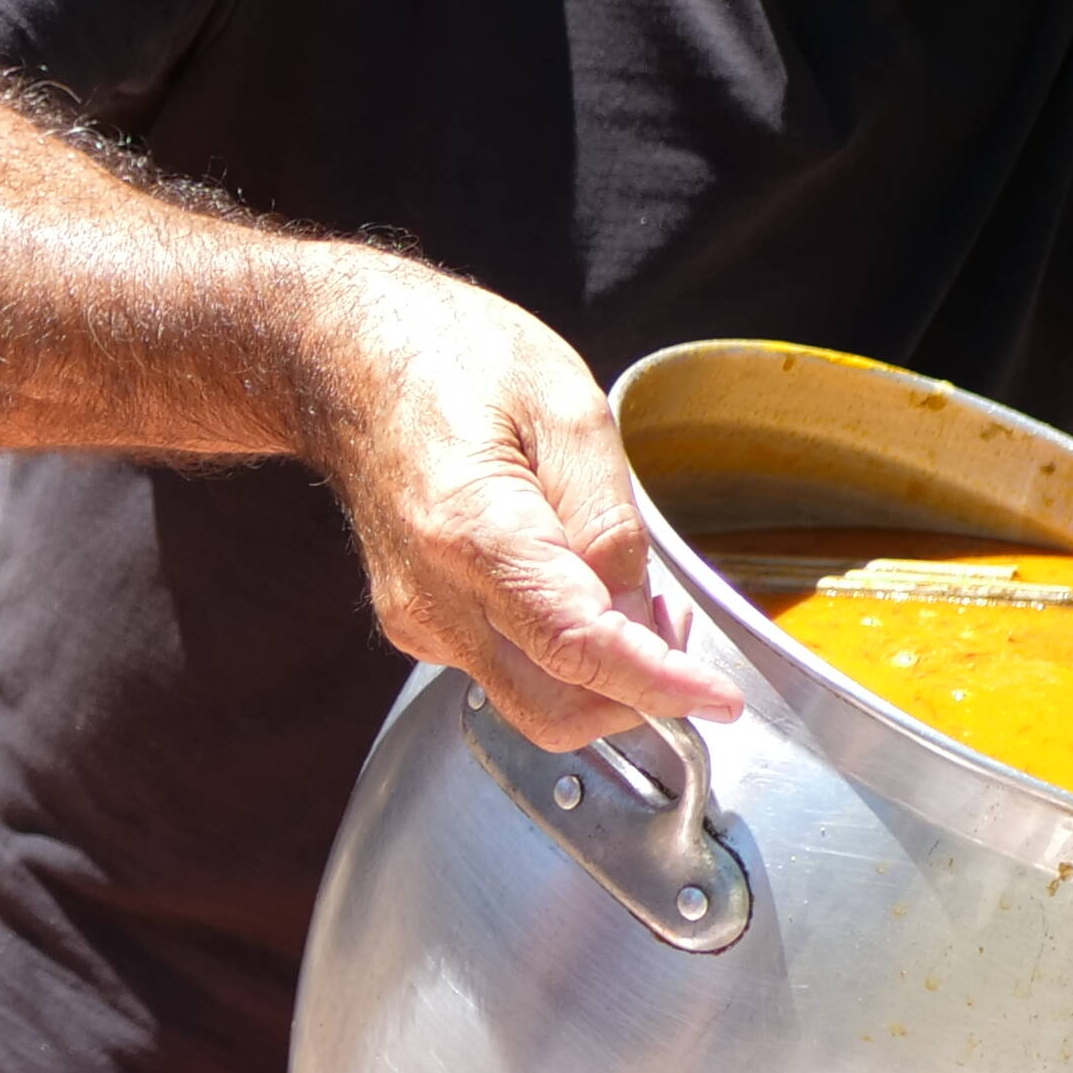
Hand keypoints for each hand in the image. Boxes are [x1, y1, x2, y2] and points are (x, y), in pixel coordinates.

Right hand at [291, 258, 737, 749]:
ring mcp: (418, 621)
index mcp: (471, 532)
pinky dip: (557, 652)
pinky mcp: (418, 627)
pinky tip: (565, 581)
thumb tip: (640, 614)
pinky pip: (507, 669)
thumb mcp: (569, 410)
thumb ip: (610, 521)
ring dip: (598, 671)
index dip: (659, 684)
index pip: (577, 646)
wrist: (351, 366)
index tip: (721, 700)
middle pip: (553, 707)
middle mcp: (434, 597)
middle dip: (635, 691)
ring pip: (533, 697)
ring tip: (616, 580)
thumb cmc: (458, 364)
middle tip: (674, 622)